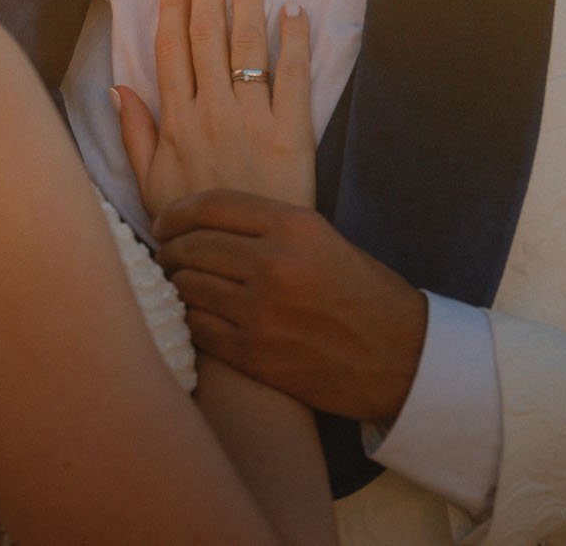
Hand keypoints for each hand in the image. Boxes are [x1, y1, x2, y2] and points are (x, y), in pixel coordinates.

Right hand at [112, 0, 313, 221]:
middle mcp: (211, 111)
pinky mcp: (291, 132)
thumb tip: (119, 87)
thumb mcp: (149, 184)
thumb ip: (134, 133)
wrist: (241, 261)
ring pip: (246, 45)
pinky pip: (293, 75)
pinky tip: (293, 10)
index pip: (171, 49)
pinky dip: (294, 39)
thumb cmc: (194, 224)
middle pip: (207, 35)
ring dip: (246, 0)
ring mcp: (252, 118)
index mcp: (175, 120)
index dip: (172, 7)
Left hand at [154, 189, 427, 426]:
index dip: (177, 212)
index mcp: (295, 225)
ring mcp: (262, 311)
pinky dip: (188, 317)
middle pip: (192, 244)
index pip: (212, 205)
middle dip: (169, 248)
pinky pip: (196, 326)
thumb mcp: (322, 238)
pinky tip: (192, 314)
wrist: (401, 360)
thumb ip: (265, 224)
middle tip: (164, 254)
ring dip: (174, 283)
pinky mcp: (254, 354)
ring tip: (174, 283)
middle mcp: (275, 263)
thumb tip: (199, 219)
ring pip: (186, 285)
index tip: (164, 221)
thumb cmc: (362, 294)